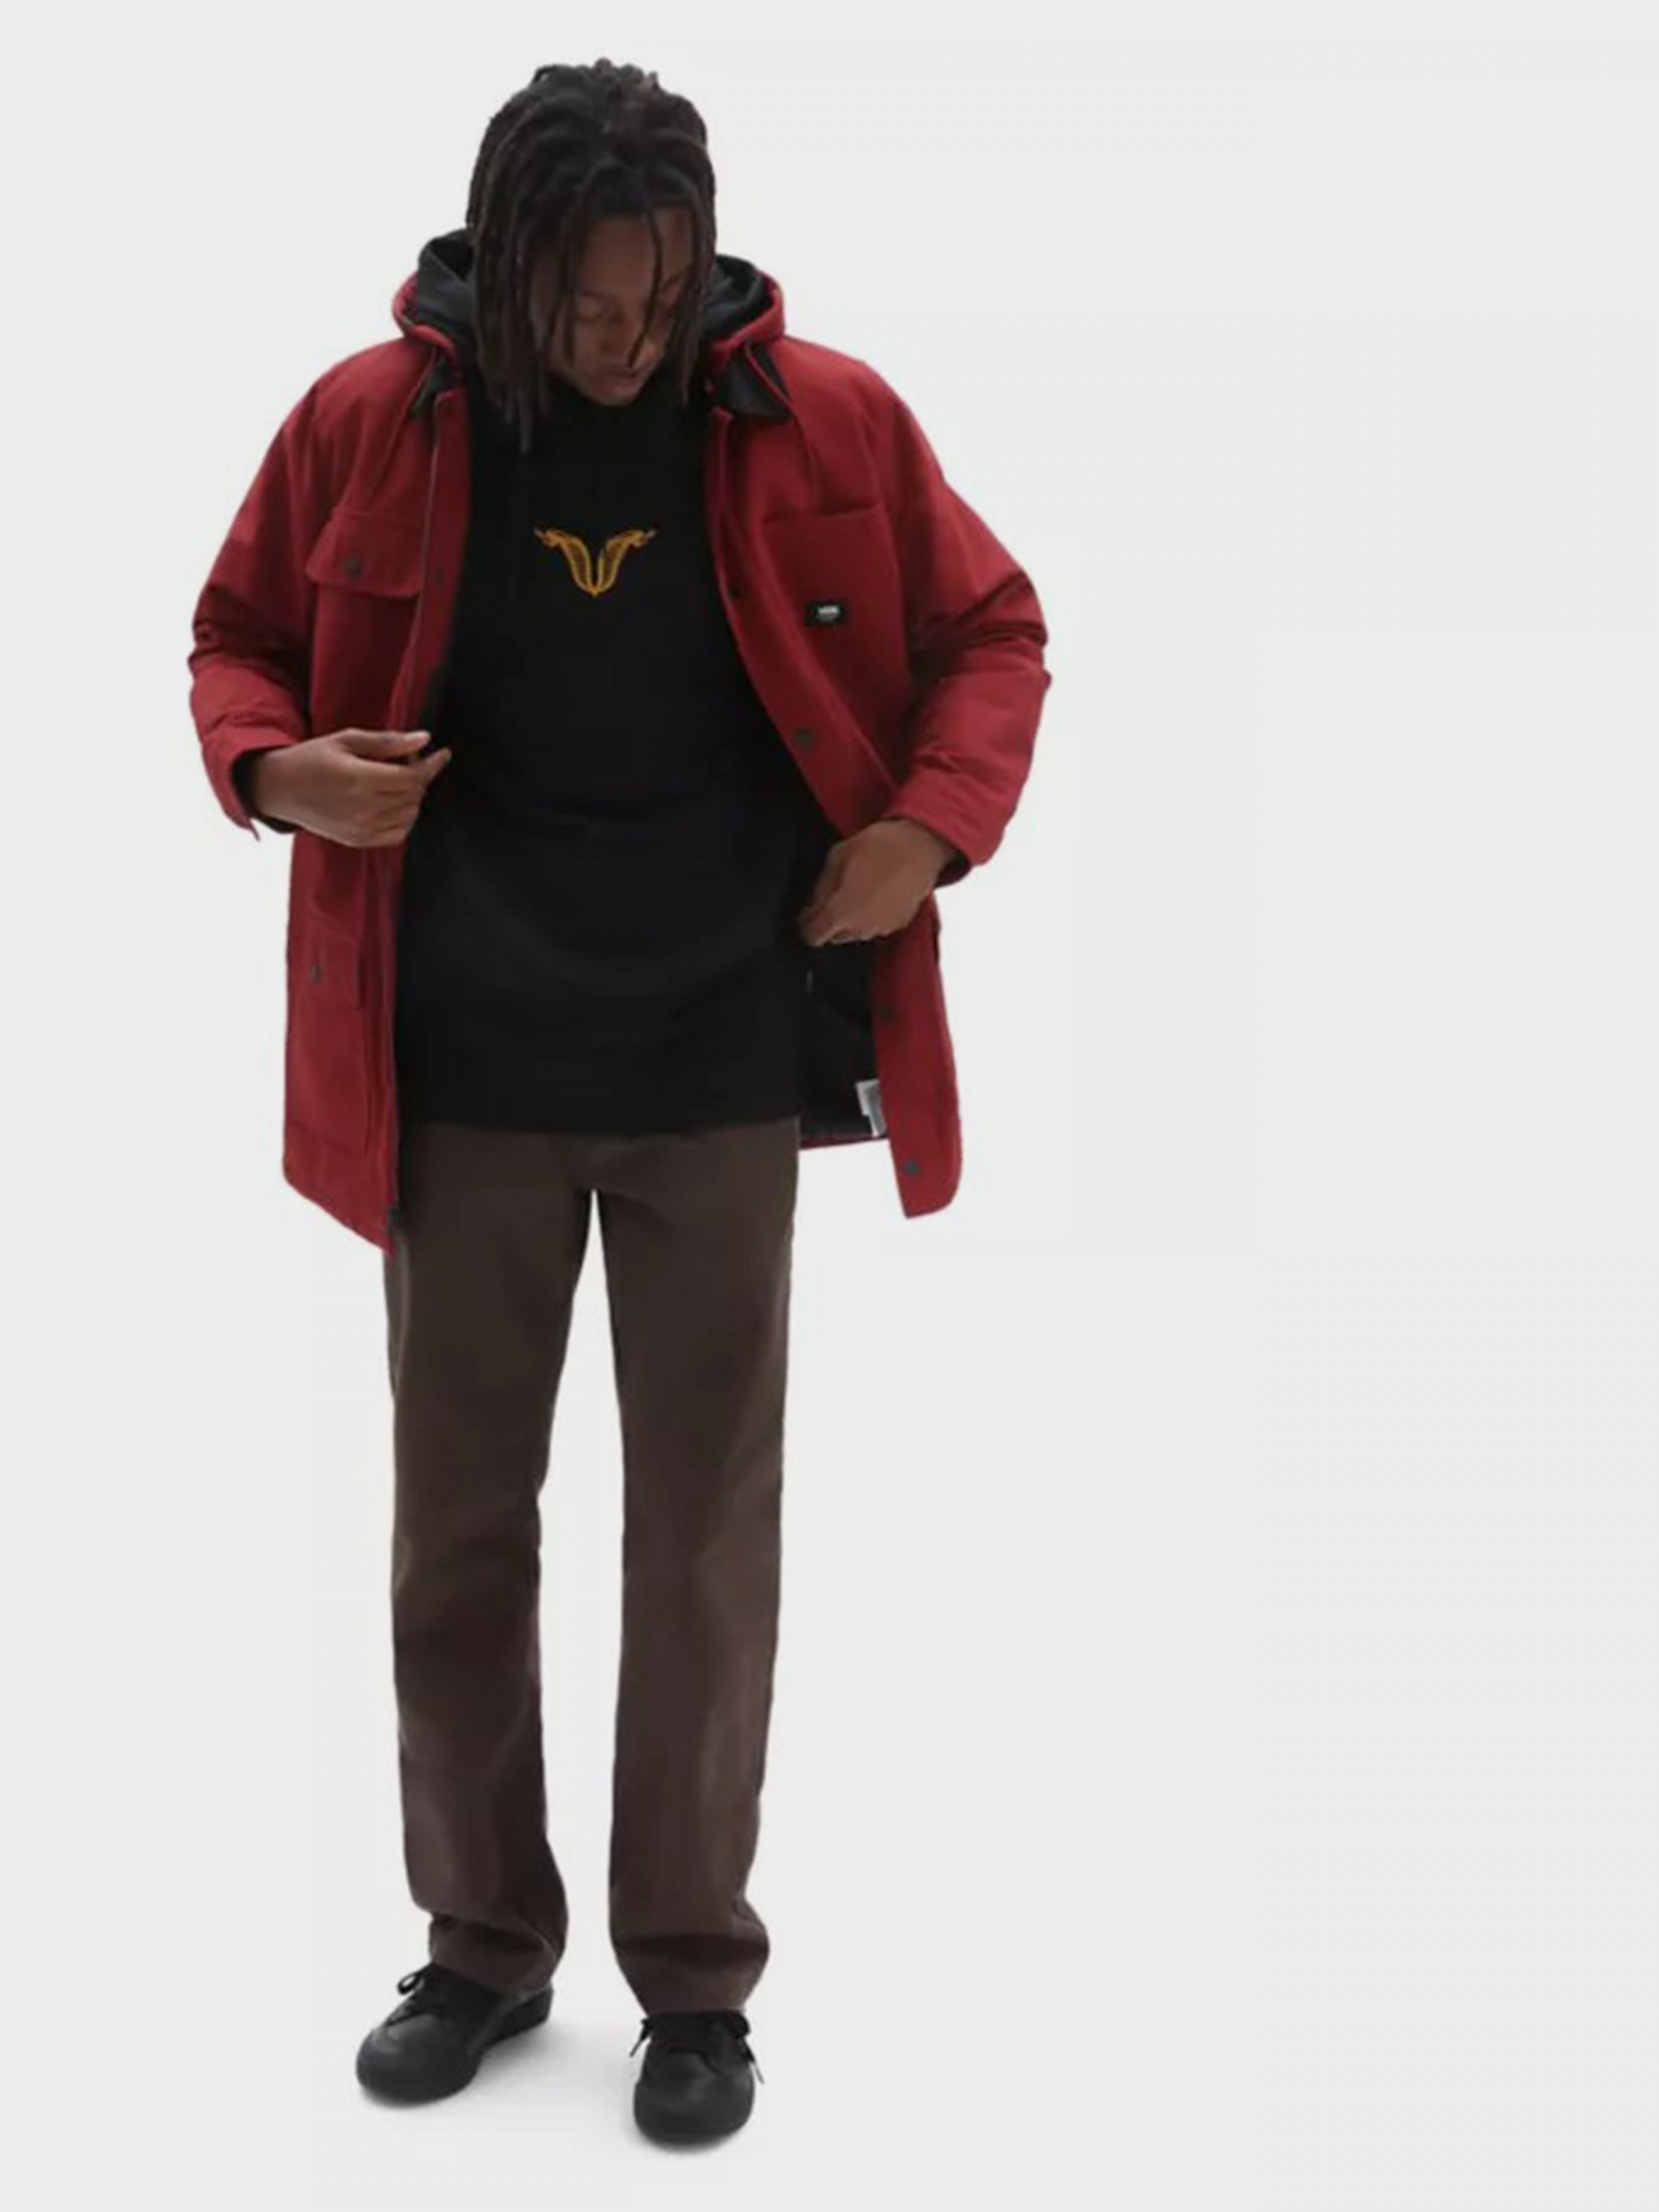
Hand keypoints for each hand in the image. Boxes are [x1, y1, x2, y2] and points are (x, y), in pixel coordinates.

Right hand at [250, 728, 451, 847]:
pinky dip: (404, 819)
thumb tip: (423, 739)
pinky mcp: (358, 841)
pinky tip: (392, 803)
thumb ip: (387, 742)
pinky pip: (398, 834)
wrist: (280, 788)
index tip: (442, 754)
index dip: (430, 765)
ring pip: (409, 815)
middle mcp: (362, 808)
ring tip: (394, 780)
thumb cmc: (310, 759)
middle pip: (413, 796)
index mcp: (359, 779)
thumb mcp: (346, 740)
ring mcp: (361, 828)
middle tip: (406, 762)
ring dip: (412, 797)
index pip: (412, 778)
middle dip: (418, 777)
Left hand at [798, 817, 956, 945]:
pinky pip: (876, 926)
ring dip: (851, 918)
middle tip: (833, 895)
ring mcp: (881, 928)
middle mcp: (860, 928)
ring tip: (858, 891)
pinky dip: (872, 915)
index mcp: (840, 913)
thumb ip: (821, 886)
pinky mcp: (899, 924)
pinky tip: (876, 893)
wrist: (921, 846)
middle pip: (834, 936)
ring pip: (855, 933)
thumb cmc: (879, 847)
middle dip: (829, 920)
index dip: (806, 923)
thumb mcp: (837, 857)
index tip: (807, 912)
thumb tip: (813, 901)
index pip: (812, 935)